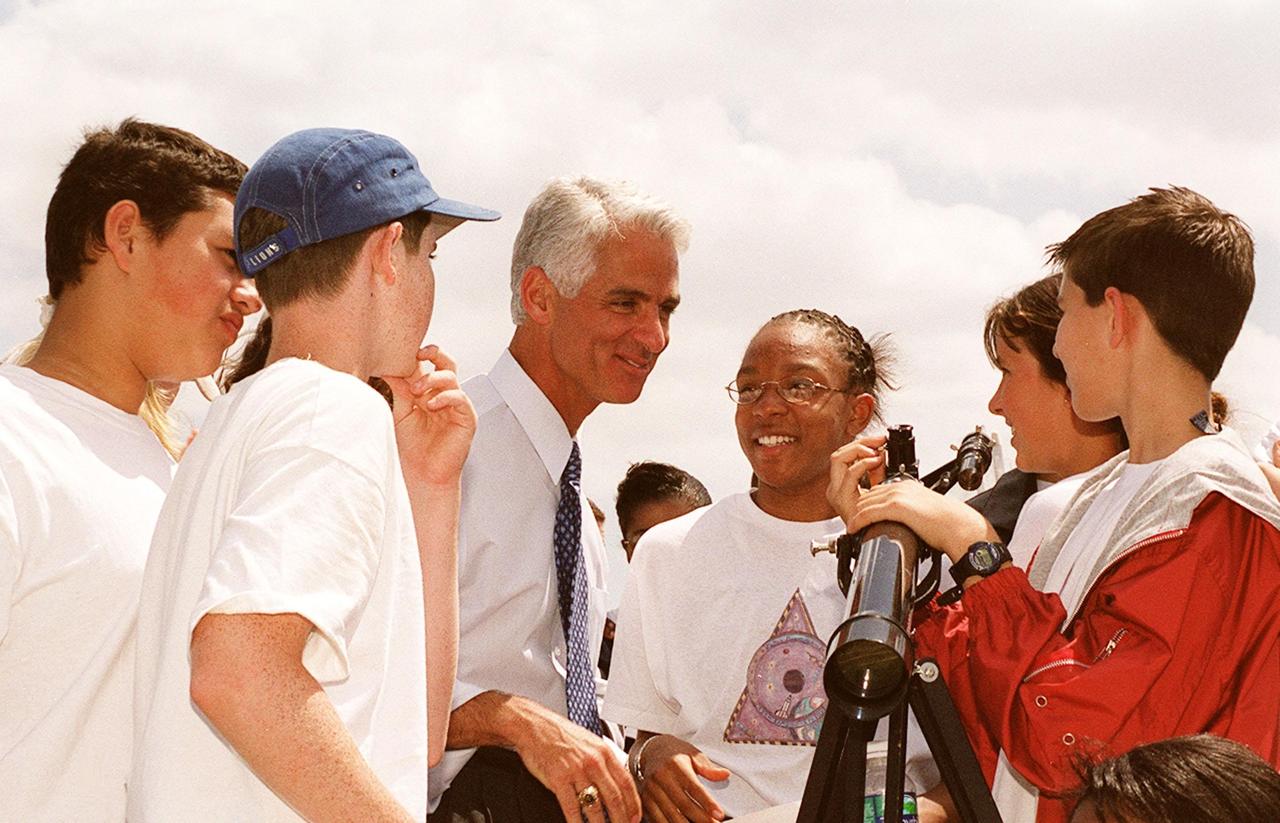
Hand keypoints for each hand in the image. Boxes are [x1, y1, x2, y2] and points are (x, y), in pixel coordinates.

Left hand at [381, 345, 476, 486]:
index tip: (403, 351)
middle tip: (420, 354)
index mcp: (428, 391)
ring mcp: (456, 405)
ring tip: (417, 392)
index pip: (427, 365)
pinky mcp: (467, 417)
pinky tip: (431, 405)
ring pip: (451, 377)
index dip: (418, 355)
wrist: (422, 472)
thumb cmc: (411, 445)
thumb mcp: (399, 411)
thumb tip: (384, 367)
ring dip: (433, 379)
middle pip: (446, 363)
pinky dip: (445, 397)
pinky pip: (460, 398)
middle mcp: (443, 395)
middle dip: (435, 353)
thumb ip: (396, 389)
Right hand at [513, 709, 640, 822]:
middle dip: (621, 820)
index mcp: (604, 752)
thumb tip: (617, 782)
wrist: (535, 726)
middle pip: (614, 798)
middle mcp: (593, 762)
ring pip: (595, 807)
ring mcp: (576, 771)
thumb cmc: (561, 734)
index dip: (633, 804)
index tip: (635, 818)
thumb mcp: (590, 742)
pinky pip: (571, 808)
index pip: (626, 783)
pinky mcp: (558, 779)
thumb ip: (605, 761)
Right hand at [636, 734, 729, 822]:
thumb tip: (725, 774)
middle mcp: (661, 778)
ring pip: (670, 815)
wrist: (651, 751)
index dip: (707, 803)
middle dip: (701, 819)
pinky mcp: (645, 801)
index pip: (694, 787)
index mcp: (675, 765)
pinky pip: (658, 819)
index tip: (719, 814)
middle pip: (683, 805)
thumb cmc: (675, 754)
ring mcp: (651, 791)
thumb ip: (708, 767)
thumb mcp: (693, 754)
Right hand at [828, 434, 887, 526]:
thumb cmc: (875, 520)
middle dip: (861, 443)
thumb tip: (882, 454)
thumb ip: (877, 471)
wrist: (874, 539)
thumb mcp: (877, 488)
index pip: (846, 454)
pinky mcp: (840, 498)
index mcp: (841, 483)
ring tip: (875, 451)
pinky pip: (848, 475)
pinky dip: (862, 465)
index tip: (880, 440)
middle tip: (879, 441)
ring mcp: (836, 492)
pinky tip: (874, 462)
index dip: (863, 443)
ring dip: (858, 450)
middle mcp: (835, 486)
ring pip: (838, 459)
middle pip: (839, 453)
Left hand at [843, 478, 996, 561]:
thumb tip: (901, 520)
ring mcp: (898, 496)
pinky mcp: (897, 507)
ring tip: (851, 527)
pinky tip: (853, 528)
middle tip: (851, 523)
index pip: (877, 491)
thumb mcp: (923, 510)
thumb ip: (909, 509)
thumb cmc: (946, 523)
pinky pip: (868, 513)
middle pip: (867, 495)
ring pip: (864, 503)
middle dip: (857, 509)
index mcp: (907, 486)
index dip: (866, 504)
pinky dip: (858, 521)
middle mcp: (901, 487)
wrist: (959, 527)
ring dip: (855, 516)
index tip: (860, 516)